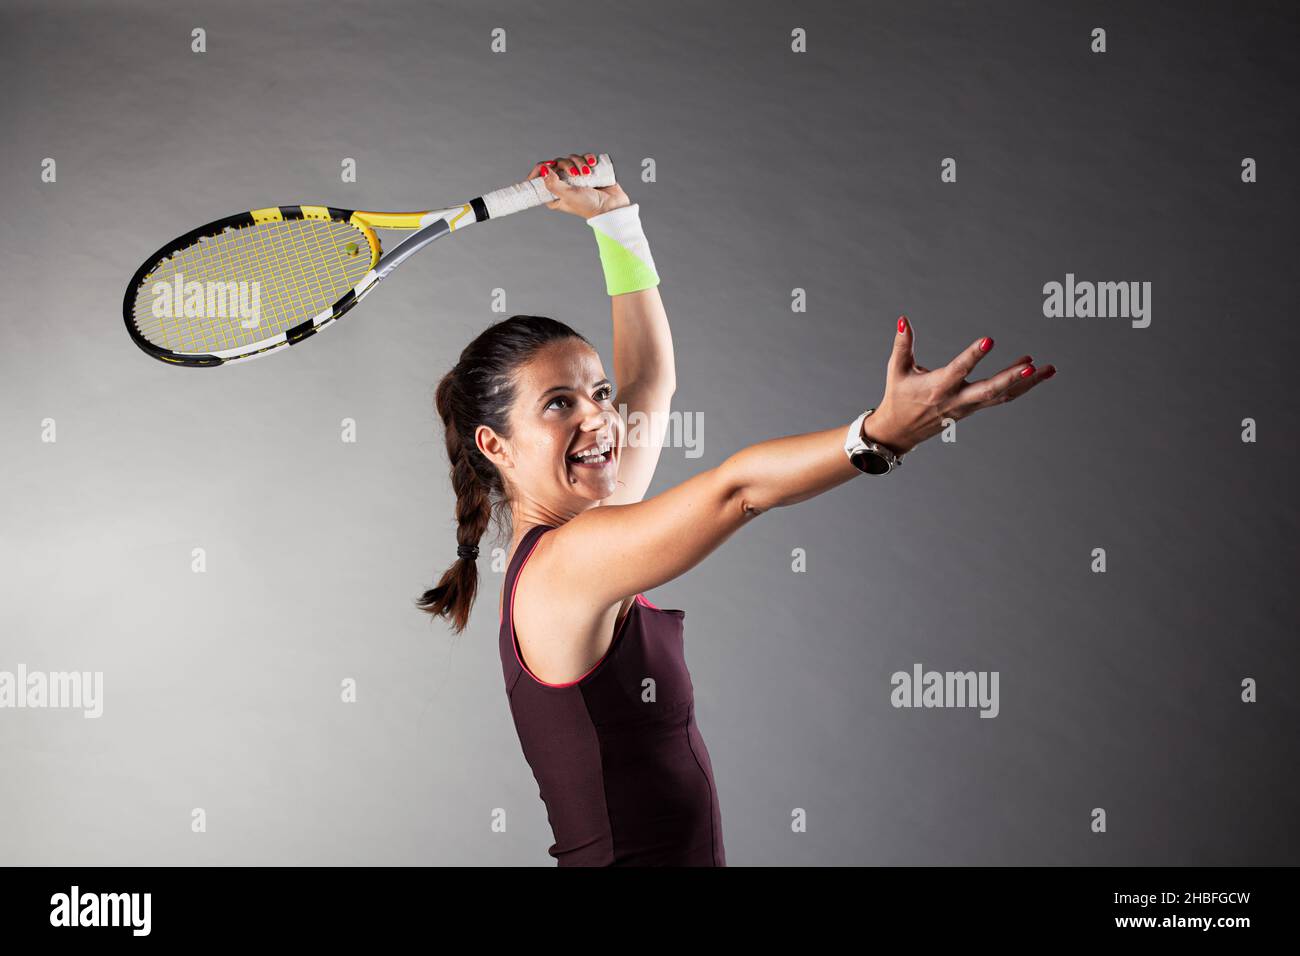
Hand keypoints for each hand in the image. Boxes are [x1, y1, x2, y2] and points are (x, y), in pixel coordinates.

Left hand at [526, 152, 629, 218]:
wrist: (611, 206)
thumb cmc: (588, 206)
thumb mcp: (567, 196)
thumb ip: (553, 184)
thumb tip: (543, 169)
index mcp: (553, 193)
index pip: (539, 177)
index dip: (541, 168)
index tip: (549, 166)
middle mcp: (563, 184)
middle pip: (556, 163)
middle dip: (566, 165)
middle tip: (575, 174)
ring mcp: (575, 177)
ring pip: (570, 159)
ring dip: (579, 162)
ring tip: (587, 173)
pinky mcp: (587, 170)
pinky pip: (584, 157)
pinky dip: (588, 158)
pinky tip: (593, 164)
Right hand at [865, 316, 1055, 454]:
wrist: (900, 431)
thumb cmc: (898, 396)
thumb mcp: (897, 369)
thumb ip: (902, 344)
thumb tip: (904, 319)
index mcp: (937, 387)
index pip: (958, 370)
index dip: (973, 356)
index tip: (989, 341)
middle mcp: (956, 399)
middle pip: (989, 390)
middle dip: (1011, 377)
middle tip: (1031, 364)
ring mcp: (968, 406)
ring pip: (1002, 396)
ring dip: (1027, 384)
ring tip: (1050, 368)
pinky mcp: (973, 408)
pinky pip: (1001, 399)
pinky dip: (1020, 388)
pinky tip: (1036, 375)